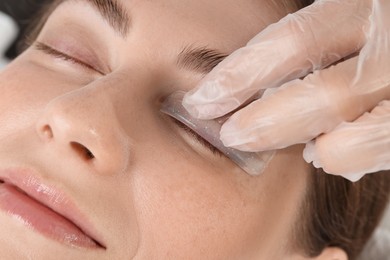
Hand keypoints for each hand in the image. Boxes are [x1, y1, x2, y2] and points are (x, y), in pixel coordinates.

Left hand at [183, 0, 389, 180]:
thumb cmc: (376, 31)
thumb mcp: (349, 17)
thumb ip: (314, 41)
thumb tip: (249, 82)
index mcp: (368, 8)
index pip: (294, 41)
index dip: (242, 74)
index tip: (204, 99)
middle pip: (323, 95)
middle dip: (265, 122)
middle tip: (229, 134)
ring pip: (352, 135)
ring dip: (302, 144)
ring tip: (266, 141)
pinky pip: (377, 150)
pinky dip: (342, 155)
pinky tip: (322, 149)